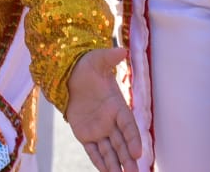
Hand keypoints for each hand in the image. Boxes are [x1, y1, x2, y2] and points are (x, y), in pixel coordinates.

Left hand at [65, 47, 140, 171]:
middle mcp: (111, 121)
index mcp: (117, 105)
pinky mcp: (85, 135)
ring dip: (117, 165)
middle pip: (122, 144)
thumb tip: (120, 50)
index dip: (134, 139)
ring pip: (110, 151)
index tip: (138, 152)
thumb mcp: (97, 60)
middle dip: (129, 159)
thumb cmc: (87, 67)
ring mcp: (99, 129)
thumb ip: (109, 58)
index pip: (128, 126)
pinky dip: (100, 162)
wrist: (71, 75)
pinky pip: (94, 151)